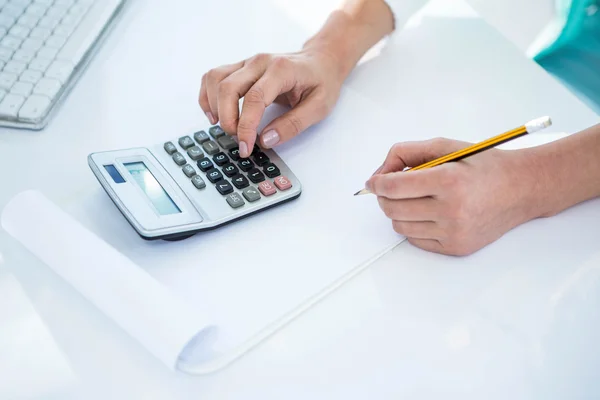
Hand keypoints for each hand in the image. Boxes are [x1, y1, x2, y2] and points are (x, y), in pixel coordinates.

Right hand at [199, 48, 343, 156]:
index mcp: (281, 70)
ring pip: (215, 80)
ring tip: (228, 128)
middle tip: (239, 142)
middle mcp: (259, 62)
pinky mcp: (239, 67)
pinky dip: (208, 97)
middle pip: (228, 88)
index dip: (246, 126)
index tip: (245, 147)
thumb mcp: (319, 107)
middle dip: (228, 120)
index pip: (254, 98)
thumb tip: (266, 140)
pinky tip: (215, 115)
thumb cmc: (322, 82)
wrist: (321, 60)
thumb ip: (294, 124)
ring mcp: (247, 62)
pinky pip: (213, 77)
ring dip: (215, 108)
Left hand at [366, 138, 542, 255]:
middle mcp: (452, 210)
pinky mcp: (456, 248)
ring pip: (400, 226)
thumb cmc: (482, 166)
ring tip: (416, 199)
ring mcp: (454, 232)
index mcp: (449, 180)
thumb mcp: (446, 146)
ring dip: (399, 211)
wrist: (520, 189)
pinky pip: (415, 240)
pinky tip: (429, 213)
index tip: (373, 182)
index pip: (394, 187)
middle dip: (385, 197)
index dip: (377, 184)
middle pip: (392, 208)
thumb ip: (407, 153)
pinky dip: (414, 226)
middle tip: (392, 189)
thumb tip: (378, 176)